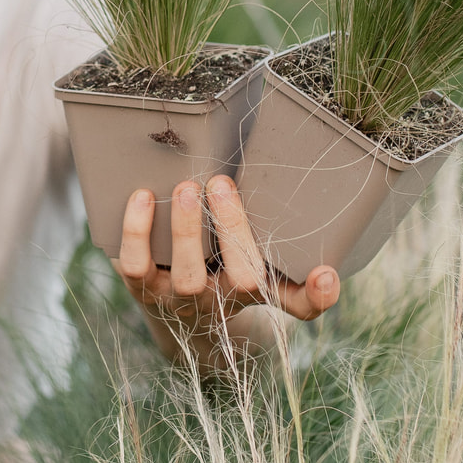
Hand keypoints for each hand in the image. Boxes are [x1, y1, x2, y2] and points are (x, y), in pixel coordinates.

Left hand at [115, 175, 339, 358]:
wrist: (174, 310)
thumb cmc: (222, 263)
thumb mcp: (250, 251)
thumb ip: (264, 215)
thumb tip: (270, 151)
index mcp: (260, 288)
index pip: (300, 302)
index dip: (318, 294)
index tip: (325, 272)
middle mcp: (225, 300)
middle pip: (243, 279)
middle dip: (234, 229)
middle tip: (222, 182)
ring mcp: (183, 299)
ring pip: (187, 276)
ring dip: (186, 229)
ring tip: (185, 187)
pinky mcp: (144, 290)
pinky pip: (138, 265)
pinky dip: (137, 229)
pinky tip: (142, 195)